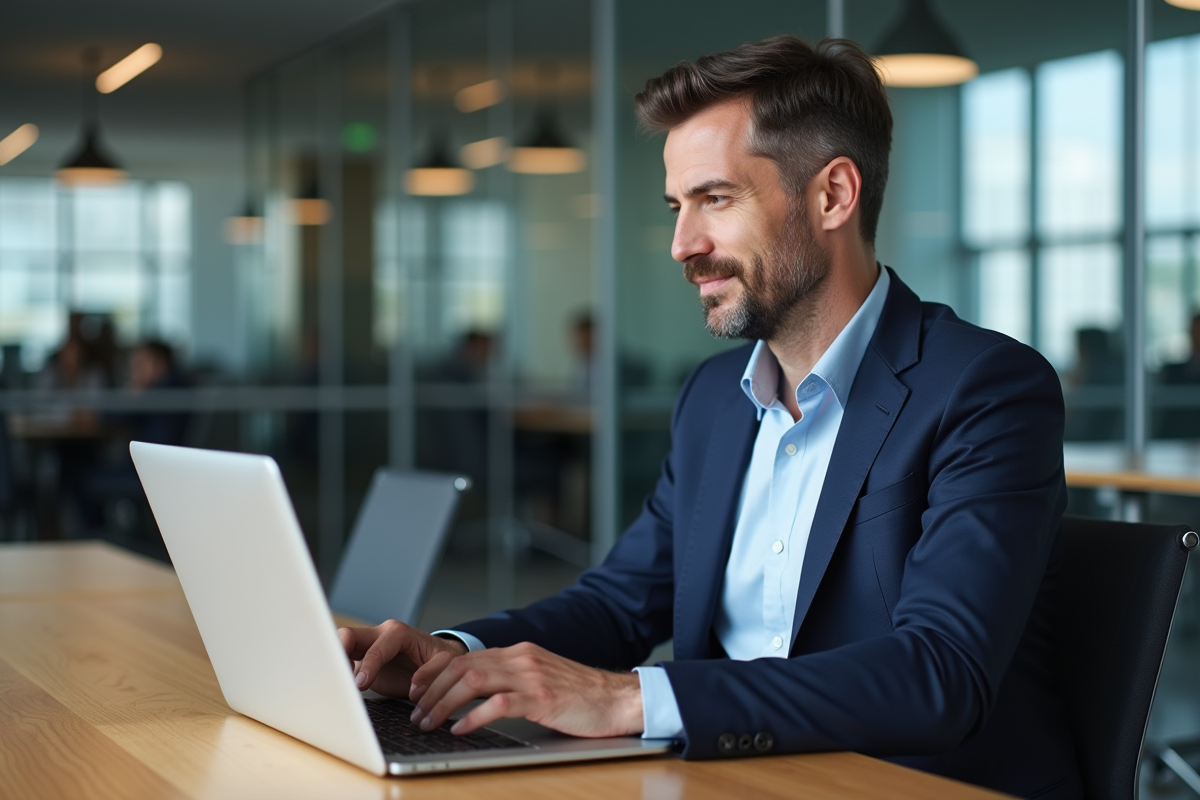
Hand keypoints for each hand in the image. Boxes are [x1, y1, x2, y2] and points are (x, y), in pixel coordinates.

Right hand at [337, 620, 466, 697]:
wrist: (436, 662)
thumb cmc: (439, 659)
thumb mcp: (446, 663)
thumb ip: (433, 672)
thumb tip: (416, 687)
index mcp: (399, 633)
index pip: (377, 646)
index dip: (369, 664)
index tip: (362, 684)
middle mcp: (379, 635)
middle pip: (348, 635)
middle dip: (338, 652)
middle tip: (335, 676)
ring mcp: (367, 647)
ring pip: (340, 646)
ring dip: (334, 663)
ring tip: (331, 683)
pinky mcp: (361, 662)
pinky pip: (342, 663)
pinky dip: (337, 674)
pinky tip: (337, 688)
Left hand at [408, 641, 642, 737]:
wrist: (620, 698)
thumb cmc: (582, 696)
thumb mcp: (542, 679)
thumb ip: (513, 680)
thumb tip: (476, 696)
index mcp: (519, 653)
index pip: (465, 656)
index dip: (434, 672)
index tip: (416, 689)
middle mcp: (521, 659)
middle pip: (461, 666)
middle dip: (431, 690)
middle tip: (416, 712)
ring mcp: (531, 677)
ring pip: (472, 682)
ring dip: (443, 704)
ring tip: (429, 723)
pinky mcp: (542, 699)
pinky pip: (498, 704)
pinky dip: (472, 718)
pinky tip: (460, 730)